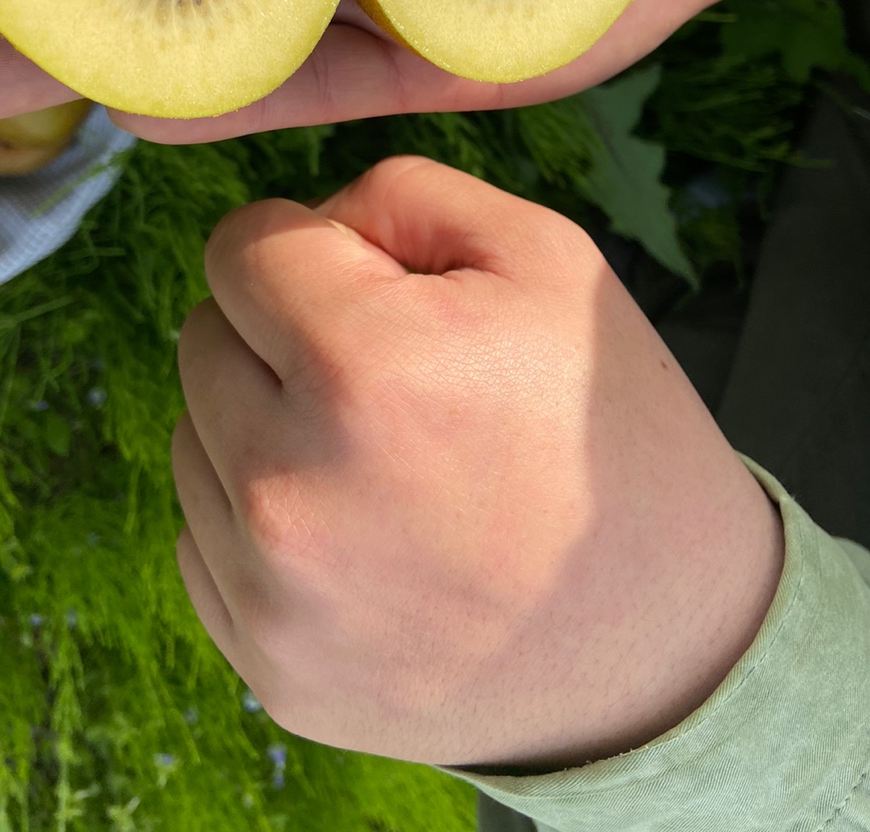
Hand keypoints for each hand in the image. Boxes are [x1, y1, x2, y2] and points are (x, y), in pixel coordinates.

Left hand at [172, 156, 783, 768]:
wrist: (673, 640)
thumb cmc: (607, 430)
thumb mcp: (545, 255)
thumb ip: (399, 194)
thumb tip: (301, 225)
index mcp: (361, 366)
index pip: (238, 248)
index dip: (308, 248)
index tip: (369, 285)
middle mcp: (291, 492)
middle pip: (203, 339)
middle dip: (279, 332)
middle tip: (389, 375)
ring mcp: (273, 600)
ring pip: (195, 439)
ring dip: (263, 426)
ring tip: (382, 460)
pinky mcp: (271, 675)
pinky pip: (203, 544)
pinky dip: (261, 522)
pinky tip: (363, 534)